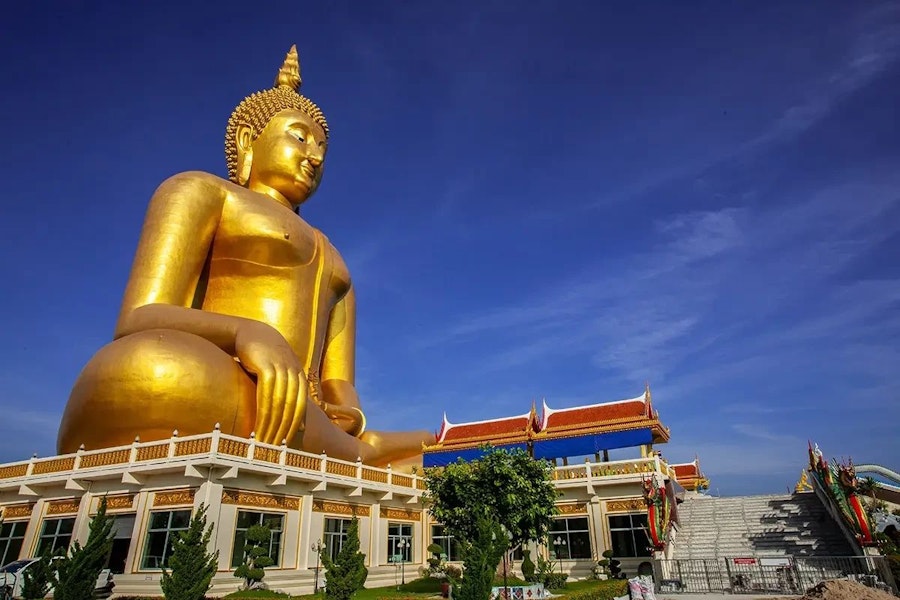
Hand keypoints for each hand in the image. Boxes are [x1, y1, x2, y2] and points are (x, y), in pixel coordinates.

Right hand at [234, 321, 306, 444]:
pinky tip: (258, 425)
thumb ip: (286, 395)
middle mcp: (295, 373)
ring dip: (272, 426)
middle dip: (283, 431)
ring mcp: (282, 369)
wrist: (250, 332)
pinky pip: (267, 394)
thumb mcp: (279, 375)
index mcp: (300, 378)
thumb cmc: (263, 358)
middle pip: (291, 409)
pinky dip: (263, 412)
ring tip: (264, 443)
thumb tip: (295, 424)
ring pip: (280, 404)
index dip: (293, 428)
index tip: (285, 447)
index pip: (300, 409)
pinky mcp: (266, 366)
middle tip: (273, 451)